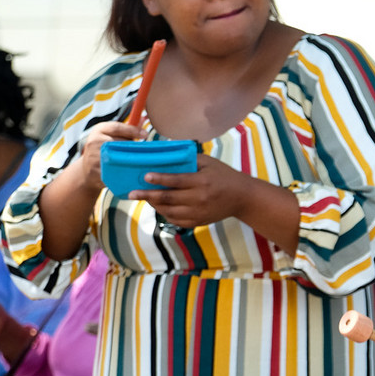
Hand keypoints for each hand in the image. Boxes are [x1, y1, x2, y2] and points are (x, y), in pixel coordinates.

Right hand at [71, 121, 146, 194]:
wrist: (87, 168)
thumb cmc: (105, 148)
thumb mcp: (112, 134)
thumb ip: (127, 128)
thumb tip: (144, 118)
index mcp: (99, 130)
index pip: (117, 128)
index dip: (133, 130)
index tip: (146, 134)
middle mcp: (94, 141)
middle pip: (120, 142)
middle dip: (133, 147)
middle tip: (144, 151)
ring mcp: (94, 156)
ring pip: (119, 157)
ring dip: (131, 159)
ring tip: (138, 161)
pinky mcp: (97, 171)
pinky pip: (116, 170)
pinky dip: (126, 170)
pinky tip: (132, 170)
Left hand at [136, 156, 254, 228]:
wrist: (242, 197)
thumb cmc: (224, 175)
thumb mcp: (209, 162)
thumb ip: (188, 159)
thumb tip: (165, 154)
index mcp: (201, 182)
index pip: (176, 181)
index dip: (159, 179)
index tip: (144, 176)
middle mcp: (199, 199)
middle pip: (168, 198)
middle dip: (148, 195)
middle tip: (132, 193)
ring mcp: (198, 213)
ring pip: (169, 212)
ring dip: (154, 205)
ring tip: (145, 198)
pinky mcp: (198, 222)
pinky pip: (176, 221)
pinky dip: (165, 214)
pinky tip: (159, 207)